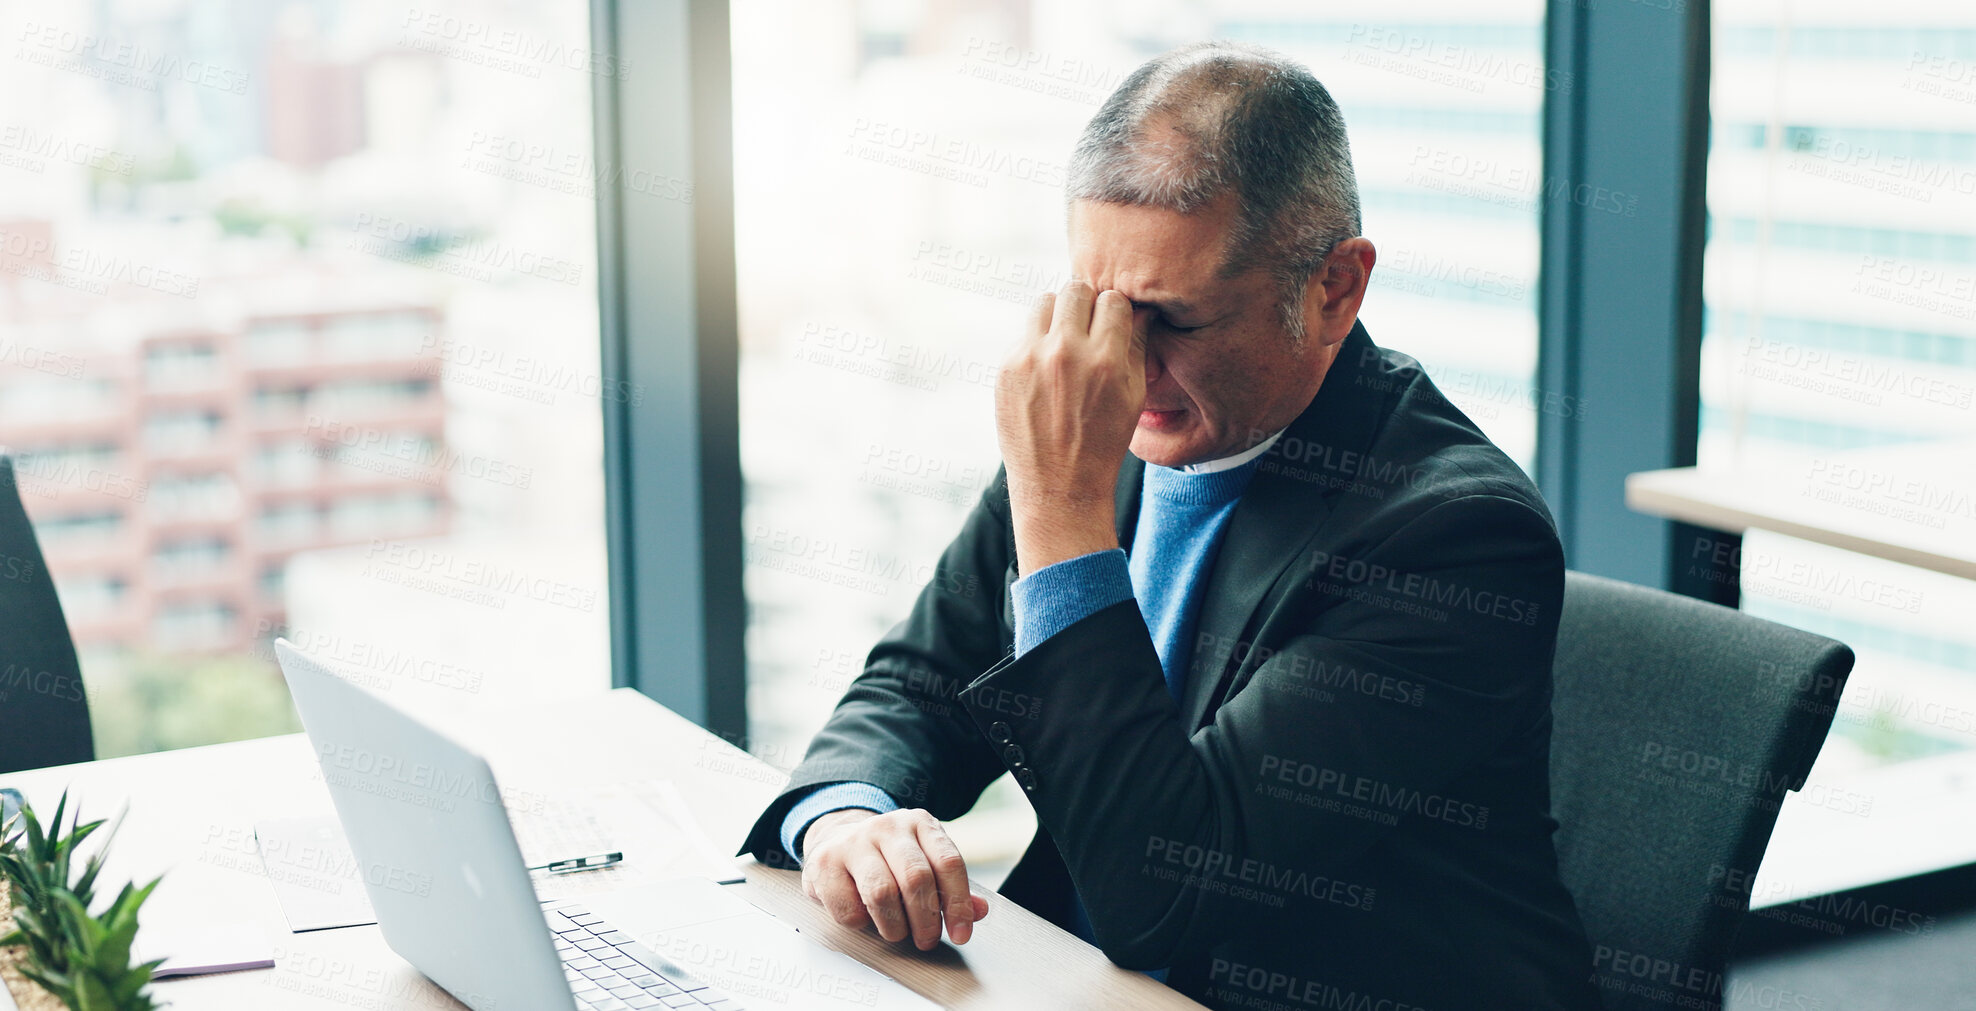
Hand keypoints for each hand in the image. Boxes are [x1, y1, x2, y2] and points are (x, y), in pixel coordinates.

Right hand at [800, 808, 989, 948]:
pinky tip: (865, 917)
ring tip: (897, 933)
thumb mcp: (924, 861)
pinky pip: (848, 908)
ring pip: (882, 894)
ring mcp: (853, 841)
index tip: (961, 934)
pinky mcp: (824, 862)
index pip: (948, 863)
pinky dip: (861, 924)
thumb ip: (952, 887)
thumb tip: (980, 910)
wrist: (836, 838)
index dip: (958, 904)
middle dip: (926, 920)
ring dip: (894, 927)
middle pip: (916, 878)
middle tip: (927, 940)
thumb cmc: (888, 858)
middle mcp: (887, 826)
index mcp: (920, 823)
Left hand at [995, 281, 1145, 572]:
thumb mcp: (1133, 395)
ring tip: (1065, 344)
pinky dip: (1037, 344)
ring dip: (1058, 316)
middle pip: (1075, 290)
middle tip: (1088, 327)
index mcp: (1104, 359)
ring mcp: (1030, 358)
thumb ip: (1135, 346)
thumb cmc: (1104, 442)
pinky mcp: (1006, 368)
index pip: (1113, 300)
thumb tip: (1138, 308)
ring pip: (1045, 303)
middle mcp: (1065, 352)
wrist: (1059, 486)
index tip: (1113, 326)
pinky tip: (1046, 372)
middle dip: (1086, 305)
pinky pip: (1025, 334)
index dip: (1116, 312)